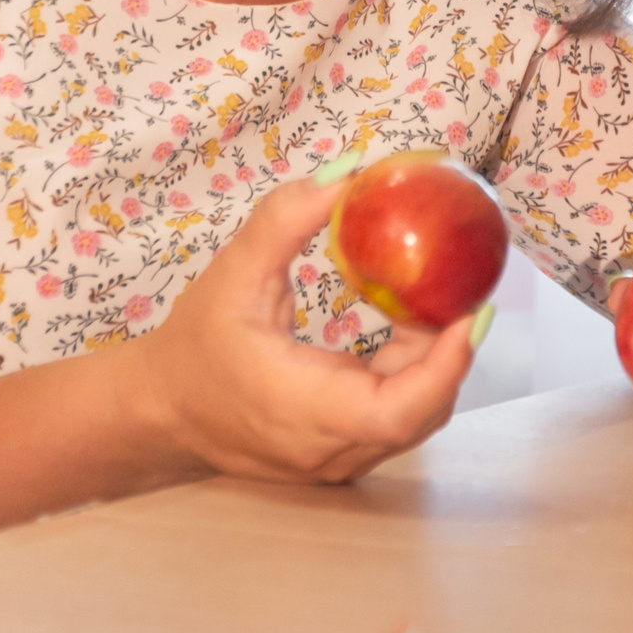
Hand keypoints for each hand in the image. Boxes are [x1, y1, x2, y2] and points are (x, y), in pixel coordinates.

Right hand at [120, 171, 481, 484]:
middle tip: (465, 285)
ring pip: (413, 418)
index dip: (449, 365)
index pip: (400, 411)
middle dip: (452, 350)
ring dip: (435, 360)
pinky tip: (409, 322)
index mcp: (304, 413)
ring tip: (439, 295)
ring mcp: (336, 461)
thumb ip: (288, 218)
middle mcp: (329, 450)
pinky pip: (395, 417)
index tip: (473, 310)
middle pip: (421, 412)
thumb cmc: (194, 346)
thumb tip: (352, 170)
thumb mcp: (233, 273)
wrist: (158, 412)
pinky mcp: (339, 455)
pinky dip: (414, 374)